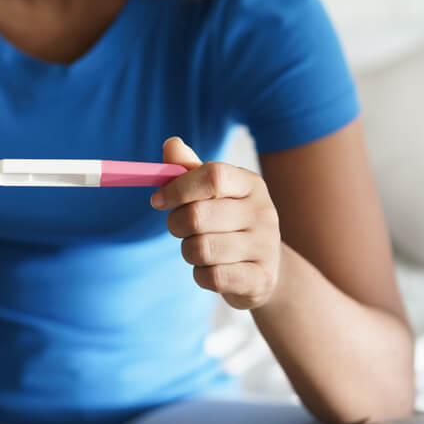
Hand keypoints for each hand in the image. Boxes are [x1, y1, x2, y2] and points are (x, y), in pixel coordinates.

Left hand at [151, 136, 281, 309]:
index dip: (177, 188)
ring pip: (201, 249)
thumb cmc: (230, 222)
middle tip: (177, 227)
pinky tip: (210, 269)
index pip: (213, 176)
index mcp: (250, 184)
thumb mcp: (214, 193)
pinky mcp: (261, 279)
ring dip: (187, 251)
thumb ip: (189, 169)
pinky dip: (201, 275)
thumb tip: (171, 144)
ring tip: (198, 249)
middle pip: (198, 215)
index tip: (156, 200)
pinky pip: (212, 277)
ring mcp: (266, 247)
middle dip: (175, 224)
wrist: (266, 267)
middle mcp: (264, 212)